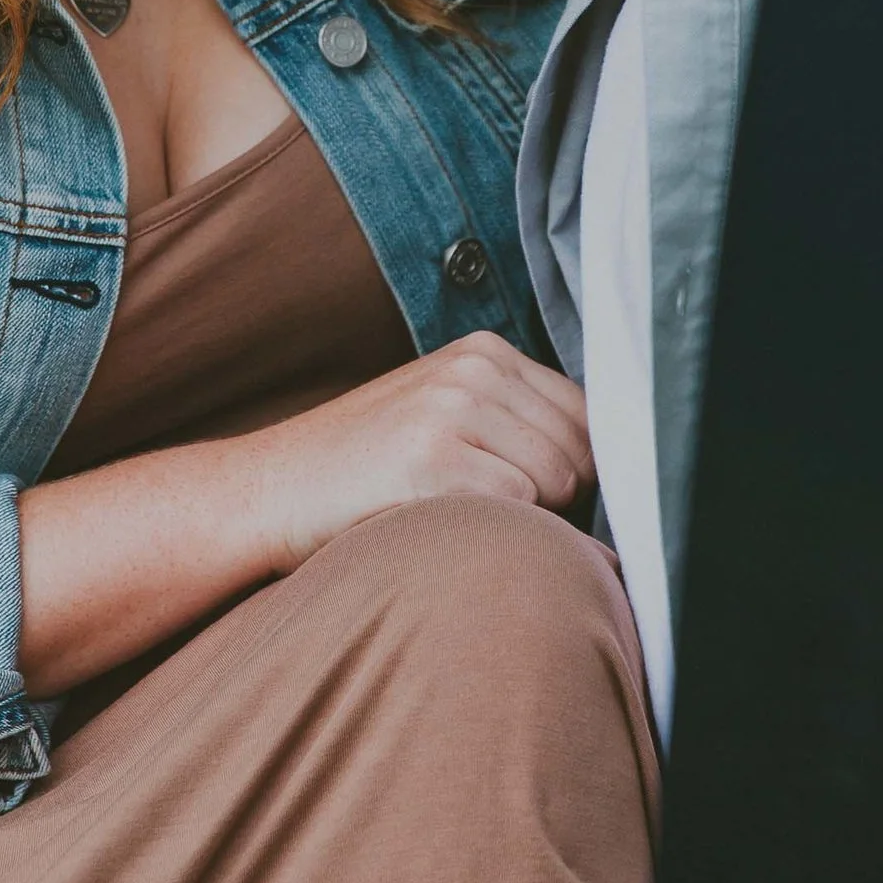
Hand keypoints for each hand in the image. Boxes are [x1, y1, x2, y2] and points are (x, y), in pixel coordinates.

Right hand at [237, 333, 592, 574]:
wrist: (271, 488)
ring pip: (554, 483)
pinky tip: (442, 524)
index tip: (537, 494)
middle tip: (484, 511)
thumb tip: (612, 475)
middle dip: (554, 497)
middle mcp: (473, 369)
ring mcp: (451, 410)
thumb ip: (516, 423)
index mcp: (483, 350)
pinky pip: (517, 510)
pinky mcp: (433, 459)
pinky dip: (494, 532)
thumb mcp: (442, 415)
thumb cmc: (364, 467)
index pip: (588, 413)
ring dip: (523, 518)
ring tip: (457, 514)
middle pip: (579, 452)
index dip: (576, 467)